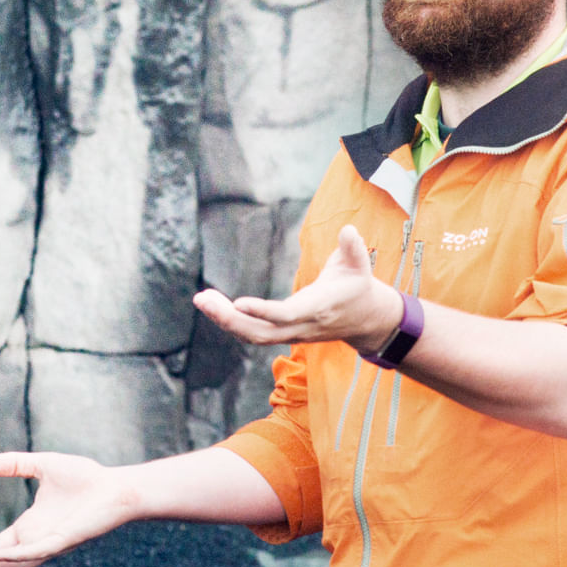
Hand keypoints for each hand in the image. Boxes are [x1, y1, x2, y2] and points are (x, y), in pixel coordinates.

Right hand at [0, 452, 133, 566]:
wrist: (116, 486)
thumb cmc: (85, 477)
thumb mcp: (42, 464)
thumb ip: (15, 464)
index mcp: (31, 527)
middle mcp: (37, 540)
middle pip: (0, 560)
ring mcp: (49, 544)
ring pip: (14, 563)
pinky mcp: (63, 541)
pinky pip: (36, 552)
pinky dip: (16, 556)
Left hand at [193, 225, 402, 354]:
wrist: (365, 319)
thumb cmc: (357, 285)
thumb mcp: (359, 265)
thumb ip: (353, 249)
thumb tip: (348, 230)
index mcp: (318, 309)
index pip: (287, 315)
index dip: (263, 311)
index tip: (238, 303)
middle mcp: (302, 327)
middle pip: (260, 332)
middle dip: (229, 318)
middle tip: (202, 299)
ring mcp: (292, 335)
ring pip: (253, 336)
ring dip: (224, 320)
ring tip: (201, 299)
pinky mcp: (284, 335)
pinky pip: (253, 334)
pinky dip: (231, 323)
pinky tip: (214, 306)